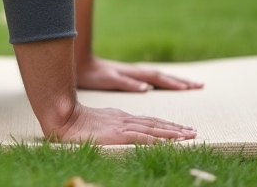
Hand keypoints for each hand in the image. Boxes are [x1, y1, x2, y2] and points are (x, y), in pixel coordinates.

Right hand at [49, 103, 196, 144]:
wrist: (62, 116)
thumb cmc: (74, 122)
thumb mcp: (97, 123)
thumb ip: (109, 125)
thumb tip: (117, 131)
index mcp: (120, 116)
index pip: (148, 122)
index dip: (165, 126)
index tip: (180, 129)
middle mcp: (125, 119)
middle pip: (156, 124)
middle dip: (176, 128)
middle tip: (193, 131)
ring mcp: (123, 125)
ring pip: (154, 129)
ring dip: (174, 133)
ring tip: (190, 135)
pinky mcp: (119, 133)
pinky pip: (144, 137)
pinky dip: (160, 139)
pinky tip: (171, 141)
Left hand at [75, 55, 203, 92]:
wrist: (81, 63)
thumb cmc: (93, 74)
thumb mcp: (109, 80)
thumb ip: (127, 83)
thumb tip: (147, 88)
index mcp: (134, 73)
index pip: (159, 78)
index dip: (175, 83)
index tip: (191, 88)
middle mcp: (137, 72)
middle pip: (164, 75)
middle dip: (182, 80)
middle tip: (201, 85)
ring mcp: (134, 73)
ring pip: (159, 76)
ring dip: (175, 80)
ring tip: (190, 84)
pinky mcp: (129, 75)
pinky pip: (152, 78)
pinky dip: (163, 81)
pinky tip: (165, 84)